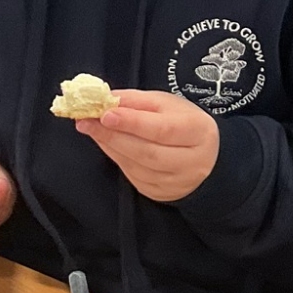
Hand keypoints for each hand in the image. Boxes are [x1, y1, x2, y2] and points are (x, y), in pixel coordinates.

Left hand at [77, 90, 219, 202]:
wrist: (206, 158)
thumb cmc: (184, 125)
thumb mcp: (168, 104)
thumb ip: (137, 101)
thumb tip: (106, 99)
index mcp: (198, 132)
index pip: (163, 129)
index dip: (133, 122)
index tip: (105, 114)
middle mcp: (191, 162)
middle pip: (147, 152)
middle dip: (113, 136)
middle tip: (86, 122)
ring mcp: (176, 182)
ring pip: (137, 167)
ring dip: (110, 146)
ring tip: (91, 129)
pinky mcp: (162, 193)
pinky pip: (133, 176)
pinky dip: (116, 158)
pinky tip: (107, 144)